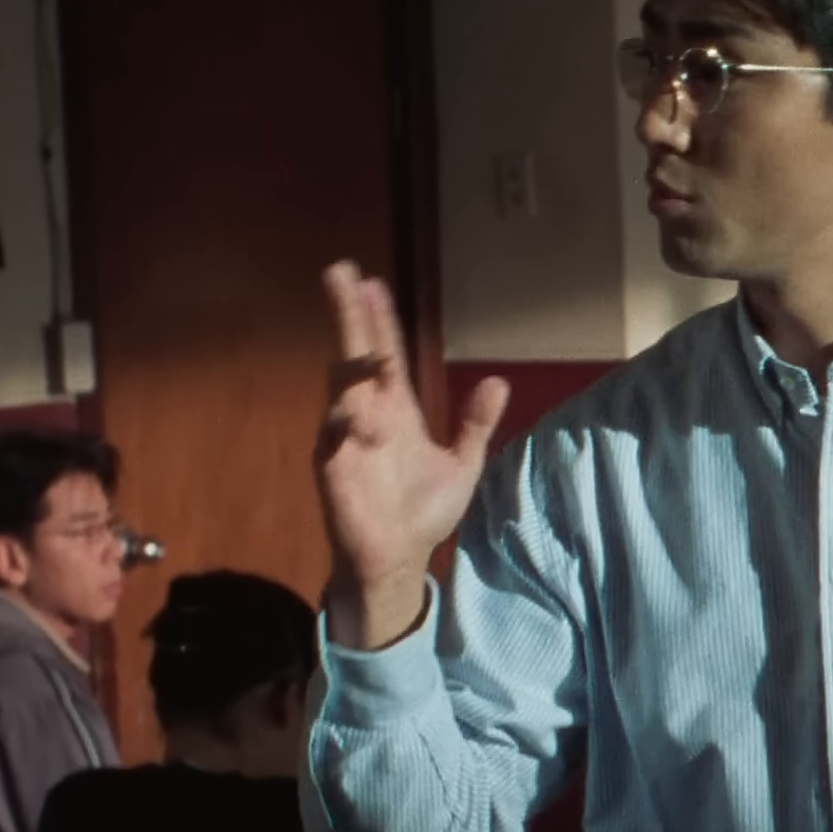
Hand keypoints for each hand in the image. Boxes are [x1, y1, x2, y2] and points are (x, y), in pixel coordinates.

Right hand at [314, 261, 508, 649]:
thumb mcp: (462, 463)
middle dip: (349, 315)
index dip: (379, 319)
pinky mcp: (335, 469)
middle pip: (355, 354)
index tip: (371, 281)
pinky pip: (335, 439)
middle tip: (342, 272)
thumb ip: (476, 424)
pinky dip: (344, 423)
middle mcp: (367, 415)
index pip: (385, 354)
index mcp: (396, 410)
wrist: (400, 559)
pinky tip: (351, 411)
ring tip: (353, 312)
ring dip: (348, 354)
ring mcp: (346, 439)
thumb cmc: (424, 510)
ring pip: (343, 388)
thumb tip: (497, 381)